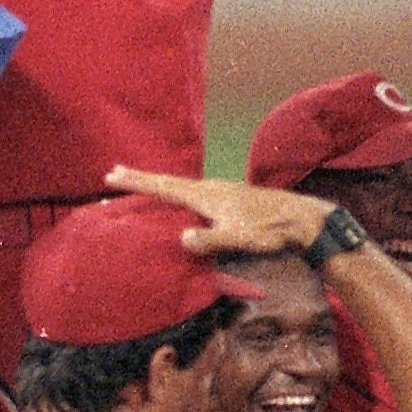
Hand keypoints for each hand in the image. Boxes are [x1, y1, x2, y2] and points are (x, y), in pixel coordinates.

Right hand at [105, 163, 326, 261]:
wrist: (300, 219)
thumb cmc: (268, 230)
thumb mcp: (236, 238)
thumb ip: (209, 240)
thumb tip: (182, 238)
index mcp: (205, 195)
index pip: (163, 186)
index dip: (137, 182)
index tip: (112, 175)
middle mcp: (210, 189)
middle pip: (168, 181)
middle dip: (141, 178)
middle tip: (115, 172)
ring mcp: (221, 192)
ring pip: (181, 186)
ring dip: (158, 184)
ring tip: (141, 184)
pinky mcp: (229, 200)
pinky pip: (193, 194)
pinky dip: (176, 193)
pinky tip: (180, 201)